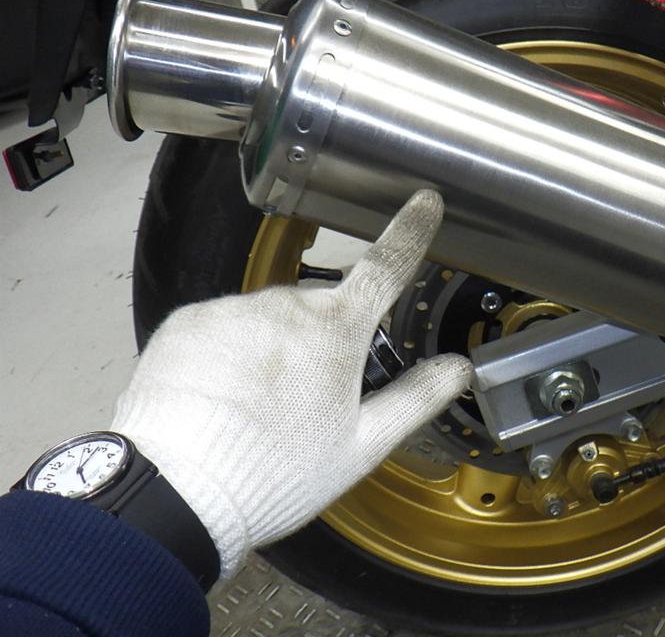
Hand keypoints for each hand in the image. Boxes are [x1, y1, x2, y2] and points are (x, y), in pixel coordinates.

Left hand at [111, 190, 473, 577]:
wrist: (177, 492)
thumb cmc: (277, 473)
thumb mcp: (363, 445)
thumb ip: (416, 398)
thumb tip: (458, 368)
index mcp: (335, 331)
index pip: (385, 267)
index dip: (410, 231)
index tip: (424, 201)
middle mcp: (284, 306)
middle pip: (321, 307)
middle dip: (325, 339)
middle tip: (310, 401)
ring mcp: (232, 309)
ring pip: (270, 317)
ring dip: (274, 347)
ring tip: (258, 408)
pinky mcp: (188, 320)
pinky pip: (225, 324)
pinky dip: (231, 350)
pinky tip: (224, 396)